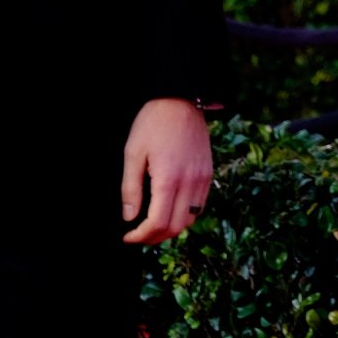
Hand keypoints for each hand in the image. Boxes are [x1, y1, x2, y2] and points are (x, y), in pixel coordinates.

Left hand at [122, 98, 212, 243]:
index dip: (141, 236)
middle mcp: (190, 182)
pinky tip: (170, 209)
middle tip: (138, 236)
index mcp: (169, 178)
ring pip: (190, 220)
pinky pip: (199, 206)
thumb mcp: (133, 152)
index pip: (158, 223)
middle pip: (176, 227)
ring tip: (153, 225)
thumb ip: (130, 188)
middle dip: (155, 237)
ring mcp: (202, 178)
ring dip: (171, 228)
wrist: (181, 99)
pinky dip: (184, 215)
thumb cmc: (153, 123)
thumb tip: (129, 217)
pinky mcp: (208, 173)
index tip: (128, 237)